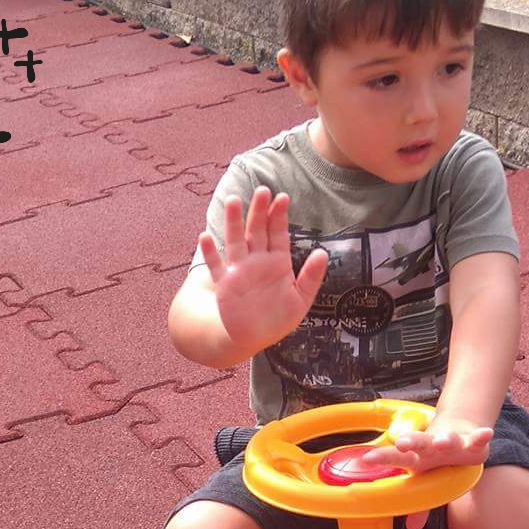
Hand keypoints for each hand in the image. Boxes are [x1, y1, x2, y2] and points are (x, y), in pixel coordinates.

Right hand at [198, 188, 329, 356]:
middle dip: (259, 211)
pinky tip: (205, 237)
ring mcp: (239, 270)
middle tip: (263, 190)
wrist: (253, 338)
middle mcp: (257, 261)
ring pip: (236, 240)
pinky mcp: (224, 284)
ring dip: (233, 221)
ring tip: (233, 200)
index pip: (278, 233)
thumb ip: (311, 277)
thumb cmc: (278, 319)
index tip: (282, 198)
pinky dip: (210, 253)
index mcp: (277, 262)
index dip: (279, 216)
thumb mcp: (301, 299)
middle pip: (257, 230)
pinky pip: (216, 266)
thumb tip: (323, 252)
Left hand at [363, 416, 492, 528]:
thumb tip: (412, 528)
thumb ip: (422, 504)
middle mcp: (431, 447)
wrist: (459, 430)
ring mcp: (451, 441)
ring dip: (444, 440)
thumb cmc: (438, 461)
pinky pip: (477, 439)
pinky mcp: (471, 440)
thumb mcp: (428, 480)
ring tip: (441, 442)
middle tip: (401, 443)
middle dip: (411, 442)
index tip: (367, 458)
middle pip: (420, 444)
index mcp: (418, 458)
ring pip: (447, 439)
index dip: (383, 458)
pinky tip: (485, 433)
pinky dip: (481, 436)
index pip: (397, 458)